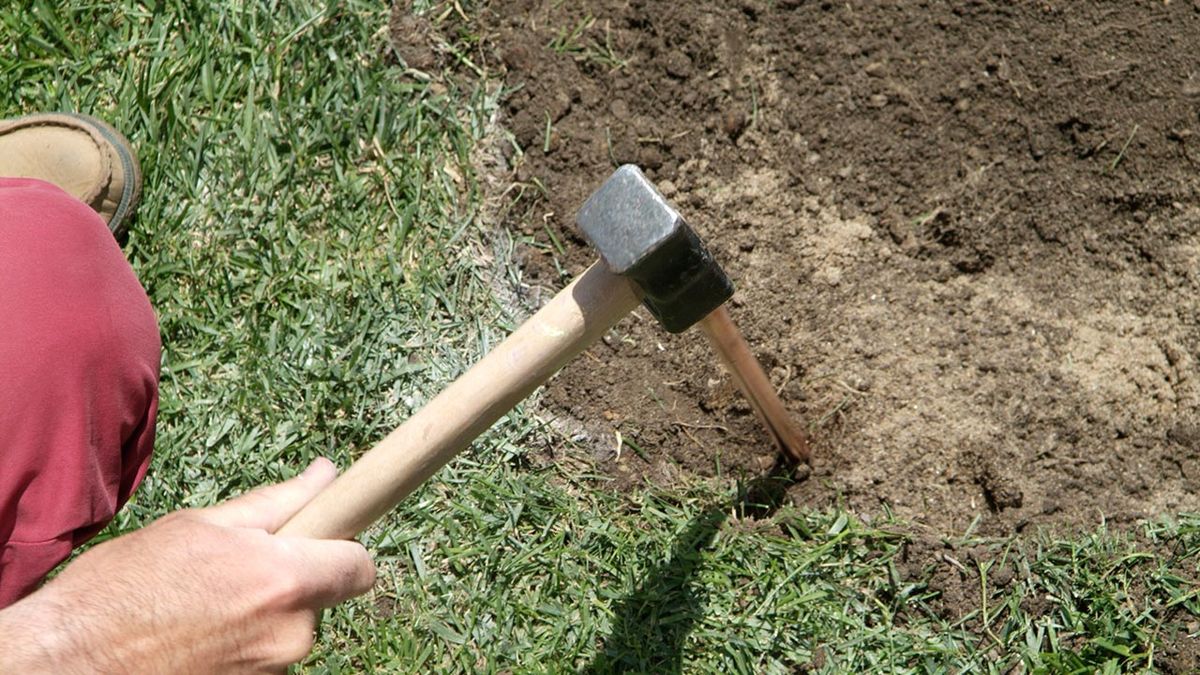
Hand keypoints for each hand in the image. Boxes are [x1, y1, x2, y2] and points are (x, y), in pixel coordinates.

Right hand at [0, 458, 374, 673]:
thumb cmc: (125, 587)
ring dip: (260, 615)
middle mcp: (290, 635)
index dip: (346, 548)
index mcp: (284, 581)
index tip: (327, 539)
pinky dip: (240, 644)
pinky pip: (262, 658)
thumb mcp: (201, 525)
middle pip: (320, 599)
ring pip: (287, 630)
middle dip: (291, 581)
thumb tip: (327, 474)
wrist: (69, 662)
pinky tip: (195, 634)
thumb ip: (277, 503)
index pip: (360, 568)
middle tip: (234, 570)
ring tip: (202, 605)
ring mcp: (271, 673)